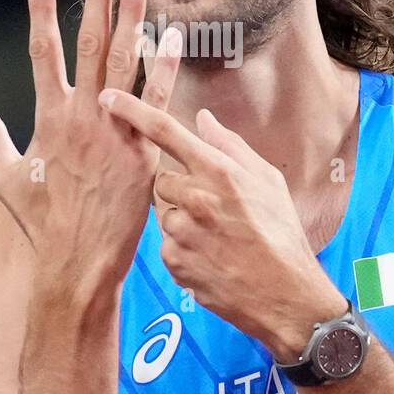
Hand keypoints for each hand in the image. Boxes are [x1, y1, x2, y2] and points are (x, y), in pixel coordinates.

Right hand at [0, 0, 183, 294]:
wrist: (76, 261)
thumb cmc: (40, 221)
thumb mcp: (4, 175)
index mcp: (46, 117)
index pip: (41, 50)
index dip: (40, 9)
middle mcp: (80, 116)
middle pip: (88, 44)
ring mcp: (114, 130)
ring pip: (125, 62)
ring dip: (133, 18)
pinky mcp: (143, 149)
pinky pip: (157, 99)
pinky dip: (164, 66)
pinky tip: (172, 35)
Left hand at [97, 90, 346, 357]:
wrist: (286, 295)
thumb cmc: (283, 234)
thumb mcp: (269, 181)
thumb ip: (231, 146)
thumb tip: (203, 119)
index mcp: (220, 171)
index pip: (166, 131)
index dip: (132, 111)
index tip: (108, 99)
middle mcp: (197, 198)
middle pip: (161, 179)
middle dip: (178, 189)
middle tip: (211, 208)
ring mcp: (183, 232)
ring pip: (164, 214)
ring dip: (182, 221)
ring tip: (216, 237)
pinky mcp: (174, 262)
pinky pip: (167, 245)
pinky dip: (183, 249)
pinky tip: (211, 257)